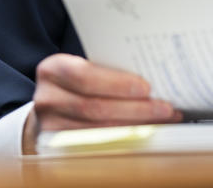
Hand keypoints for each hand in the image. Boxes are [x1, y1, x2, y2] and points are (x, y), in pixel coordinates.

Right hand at [22, 53, 181, 153]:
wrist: (50, 102)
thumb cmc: (76, 79)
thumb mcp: (83, 66)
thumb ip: (107, 69)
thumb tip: (151, 76)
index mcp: (53, 69)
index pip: (85, 76)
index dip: (117, 84)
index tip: (146, 88)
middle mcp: (48, 98)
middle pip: (94, 107)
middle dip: (134, 109)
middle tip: (164, 108)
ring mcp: (51, 125)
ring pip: (97, 130)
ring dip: (135, 126)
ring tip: (161, 121)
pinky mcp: (59, 146)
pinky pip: (96, 145)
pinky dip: (124, 139)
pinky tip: (145, 132)